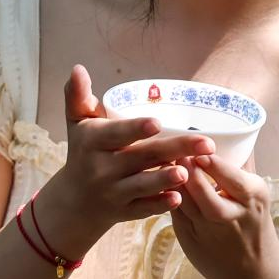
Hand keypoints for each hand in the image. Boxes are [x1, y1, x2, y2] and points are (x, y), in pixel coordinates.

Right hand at [35, 65, 215, 254]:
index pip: (115, 134)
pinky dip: (159, 205)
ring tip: (187, 172)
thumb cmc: (83, 151)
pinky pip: (143, 209)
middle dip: (174, 149)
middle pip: (141, 157)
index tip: (158, 123)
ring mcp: (114, 192)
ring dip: (165, 180)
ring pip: (143, 185)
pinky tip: (179, 199)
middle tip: (205, 143)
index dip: (135, 129)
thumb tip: (78, 67)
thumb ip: (77, 96)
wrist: (73, 201)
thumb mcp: (77, 123)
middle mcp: (102, 168)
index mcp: (93, 142)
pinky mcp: (125, 211)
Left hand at [171, 154, 278, 278]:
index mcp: (252, 197)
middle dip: (188, 171)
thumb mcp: (256, 193)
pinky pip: (175, 213)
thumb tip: (236, 134)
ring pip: (185, 203)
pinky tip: (159, 181)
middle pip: (204, 193)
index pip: (232, 178)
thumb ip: (242, 167)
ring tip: (164, 162)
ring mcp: (208, 231)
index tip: (199, 149)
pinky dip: (166, 196)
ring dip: (172, 182)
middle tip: (175, 152)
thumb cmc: (253, 223)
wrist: (252, 270)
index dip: (213, 164)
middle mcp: (231, 215)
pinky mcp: (189, 241)